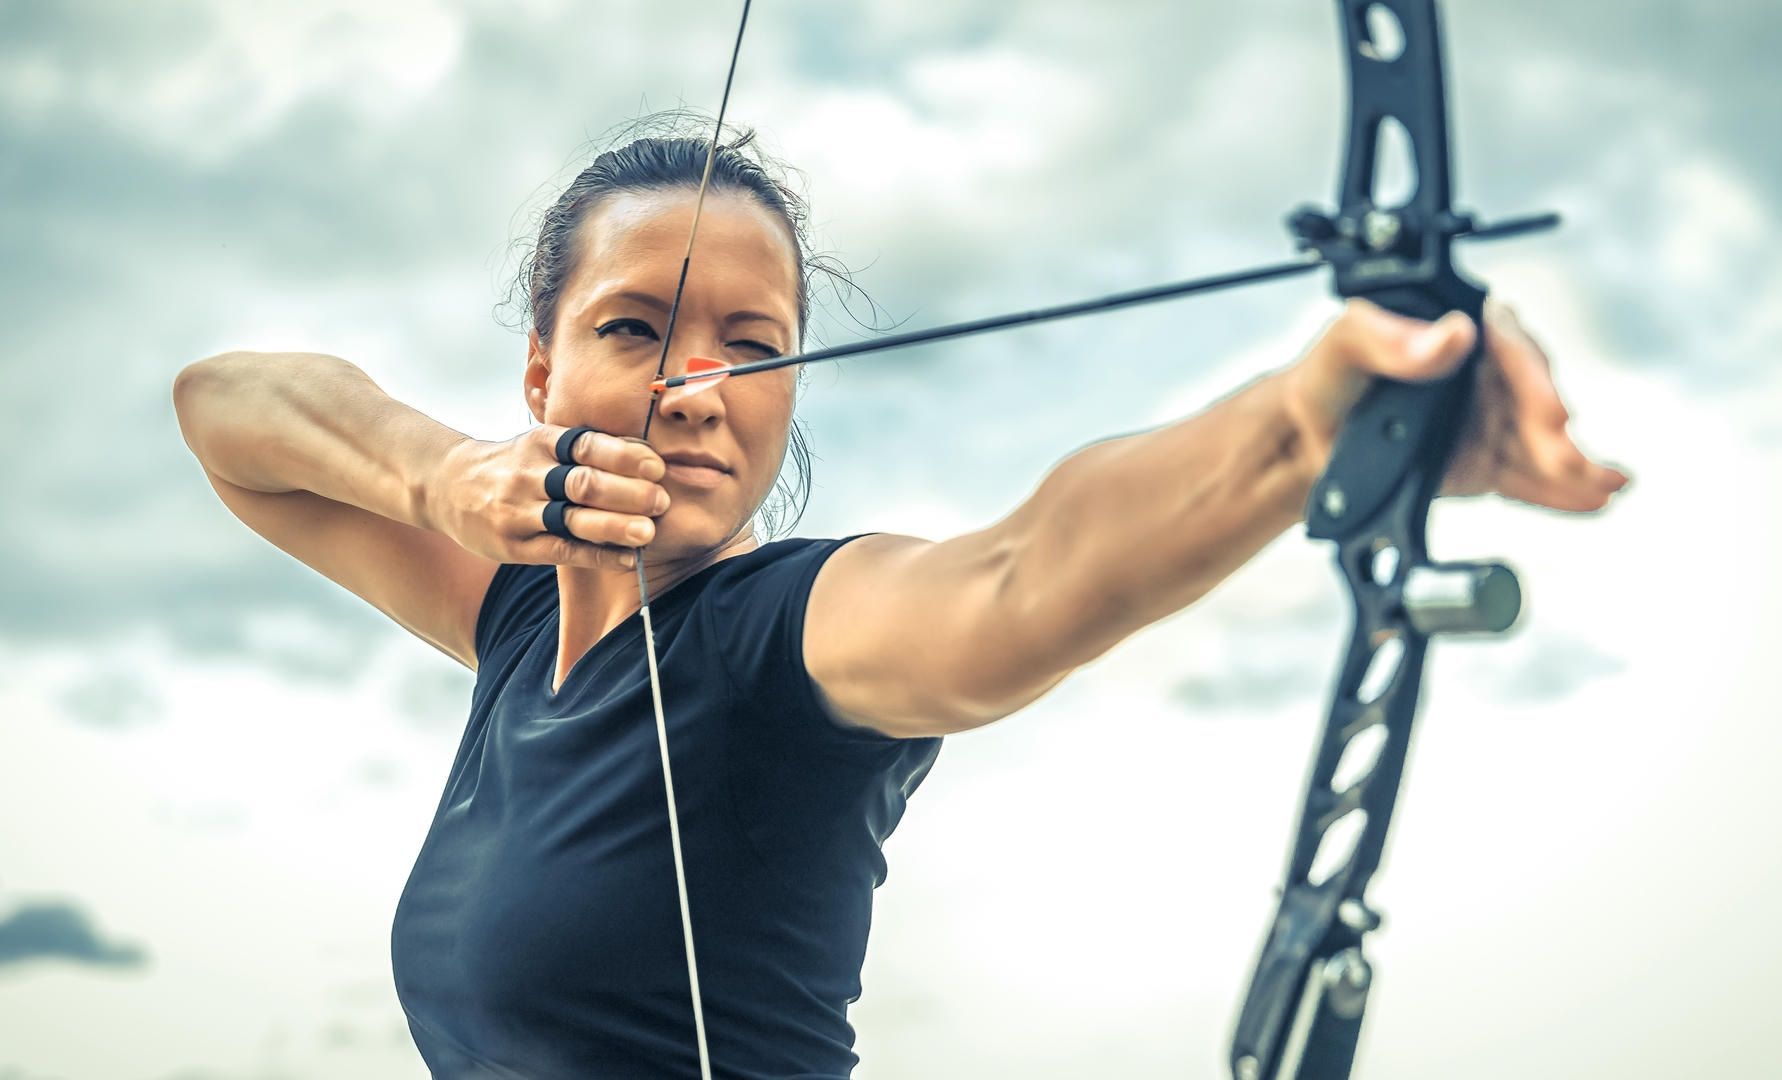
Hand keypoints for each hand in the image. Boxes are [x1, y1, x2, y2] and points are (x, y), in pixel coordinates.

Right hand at [427, 427, 669, 570]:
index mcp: (542, 443)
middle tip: (662, 501)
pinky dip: (597, 556)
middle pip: (583, 483)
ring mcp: (518, 511)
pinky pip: (560, 551)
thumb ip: (588, 448)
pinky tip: (627, 559)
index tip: (657, 467)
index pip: (588, 445)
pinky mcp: (512, 545)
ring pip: (572, 520)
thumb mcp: (543, 444)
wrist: (448, 485)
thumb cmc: (516, 464)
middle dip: (627, 493)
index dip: (625, 456)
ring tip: (648, 532)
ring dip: (614, 526)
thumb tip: (647, 451)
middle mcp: (529, 474)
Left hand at [1279, 297, 1630, 512]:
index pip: (1510, 344)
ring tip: (1599, 486)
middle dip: (1554, 431)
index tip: (1549, 410)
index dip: (1534, 377)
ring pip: (1539, 440)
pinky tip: (1594, 498)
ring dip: (1572, 465)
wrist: (1309, 440)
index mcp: (1458, 326)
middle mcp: (1484, 369)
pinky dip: (1560, 490)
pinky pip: (1527, 474)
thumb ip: (1389, 337)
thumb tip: (1450, 335)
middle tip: (1564, 460)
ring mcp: (1489, 416)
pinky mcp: (1486, 459)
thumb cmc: (1327, 378)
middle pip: (1532, 395)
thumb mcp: (1344, 346)